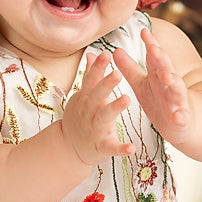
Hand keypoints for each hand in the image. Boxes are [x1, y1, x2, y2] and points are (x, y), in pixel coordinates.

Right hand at [60, 51, 132, 168]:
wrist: (68, 148)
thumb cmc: (80, 117)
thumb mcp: (83, 95)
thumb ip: (90, 75)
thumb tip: (91, 53)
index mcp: (85, 98)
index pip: (91, 80)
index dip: (98, 67)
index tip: (106, 54)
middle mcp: (88, 112)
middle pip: (96, 96)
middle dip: (106, 84)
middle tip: (118, 73)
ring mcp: (94, 129)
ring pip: (104, 118)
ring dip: (114, 108)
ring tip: (127, 98)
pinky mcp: (101, 147)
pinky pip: (111, 147)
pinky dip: (121, 148)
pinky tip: (132, 147)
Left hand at [112, 31, 190, 142]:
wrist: (180, 124)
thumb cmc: (158, 100)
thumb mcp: (142, 84)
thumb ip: (130, 68)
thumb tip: (115, 50)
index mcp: (158, 75)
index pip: (155, 56)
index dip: (151, 44)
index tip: (144, 31)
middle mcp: (169, 85)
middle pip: (166, 69)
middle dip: (161, 59)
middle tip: (154, 49)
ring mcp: (178, 101)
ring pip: (177, 90)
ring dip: (174, 83)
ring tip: (168, 77)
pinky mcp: (182, 119)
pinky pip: (182, 118)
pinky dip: (181, 116)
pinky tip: (178, 116)